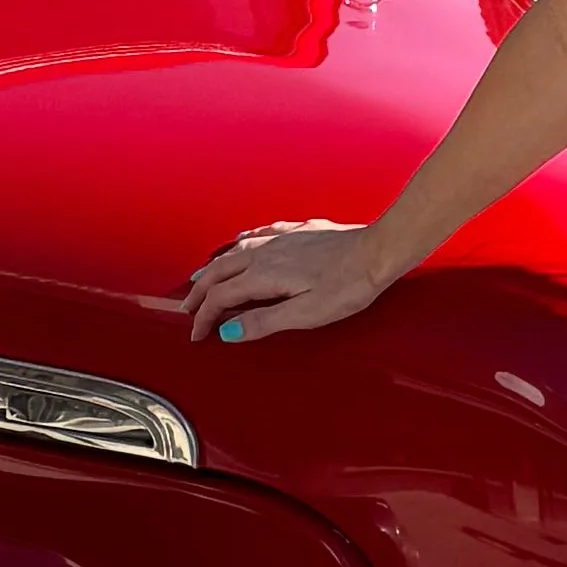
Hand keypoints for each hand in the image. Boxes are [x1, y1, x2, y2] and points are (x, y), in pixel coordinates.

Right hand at [186, 217, 401, 345]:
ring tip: (202, 278)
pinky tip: (240, 241)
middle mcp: (266, 252)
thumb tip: (229, 331)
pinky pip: (257, 234)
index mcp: (264, 275)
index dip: (204, 318)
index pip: (221, 298)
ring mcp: (282, 238)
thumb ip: (265, 321)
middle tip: (188, 310)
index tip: (197, 335)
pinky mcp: (298, 231)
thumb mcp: (306, 314)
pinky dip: (239, 242)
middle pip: (220, 272)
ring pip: (235, 251)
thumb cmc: (348, 285)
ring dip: (214, 267)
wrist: (378, 251)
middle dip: (200, 292)